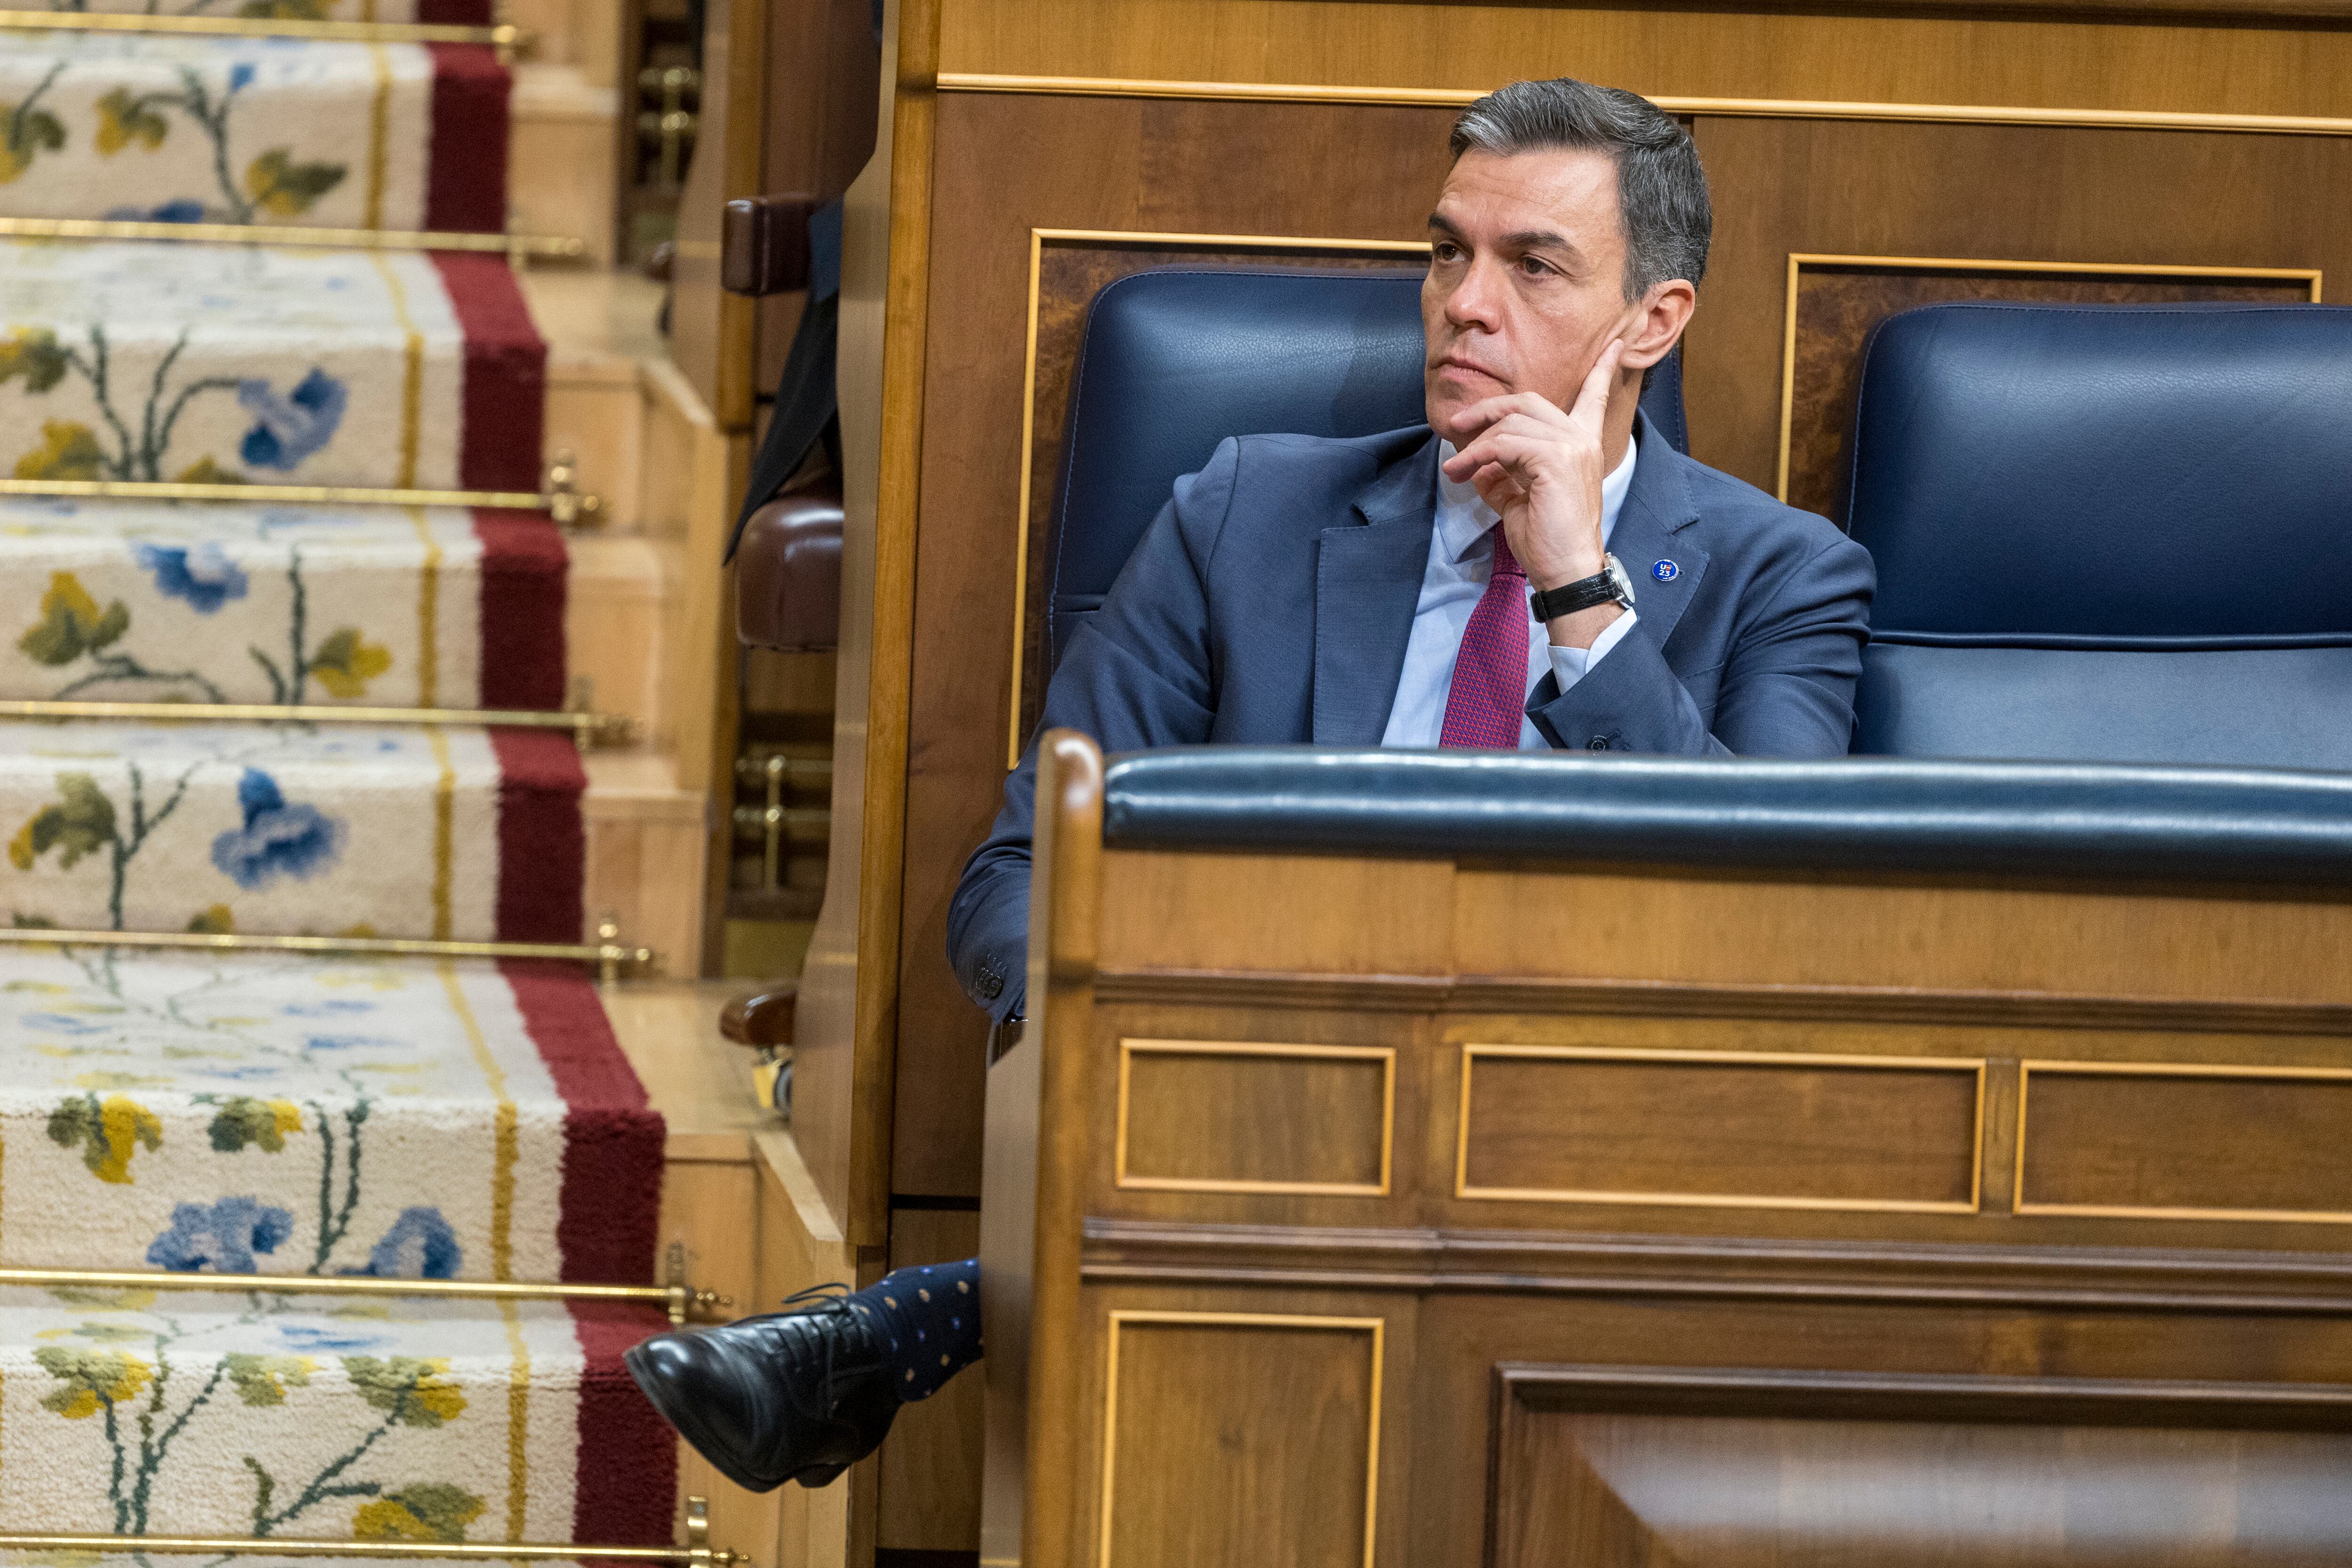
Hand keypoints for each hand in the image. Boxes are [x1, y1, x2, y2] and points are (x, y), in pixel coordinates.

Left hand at [1438, 340, 1623, 593]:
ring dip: (1474, 443)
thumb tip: (1477, 465)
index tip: (1613, 344)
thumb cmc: (1548, 542)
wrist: (1567, 571)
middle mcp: (1581, 438)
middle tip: (1458, 426)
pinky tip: (1463, 472)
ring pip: (1511, 423)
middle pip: (1528, 401)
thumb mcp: (1520, 501)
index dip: (1601, 370)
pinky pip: (1503, 444)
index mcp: (1583, 444)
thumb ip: (1503, 477)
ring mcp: (1570, 446)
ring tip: (1454, 467)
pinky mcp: (1554, 460)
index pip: (1593, 397)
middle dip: (1488, 409)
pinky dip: (1477, 456)